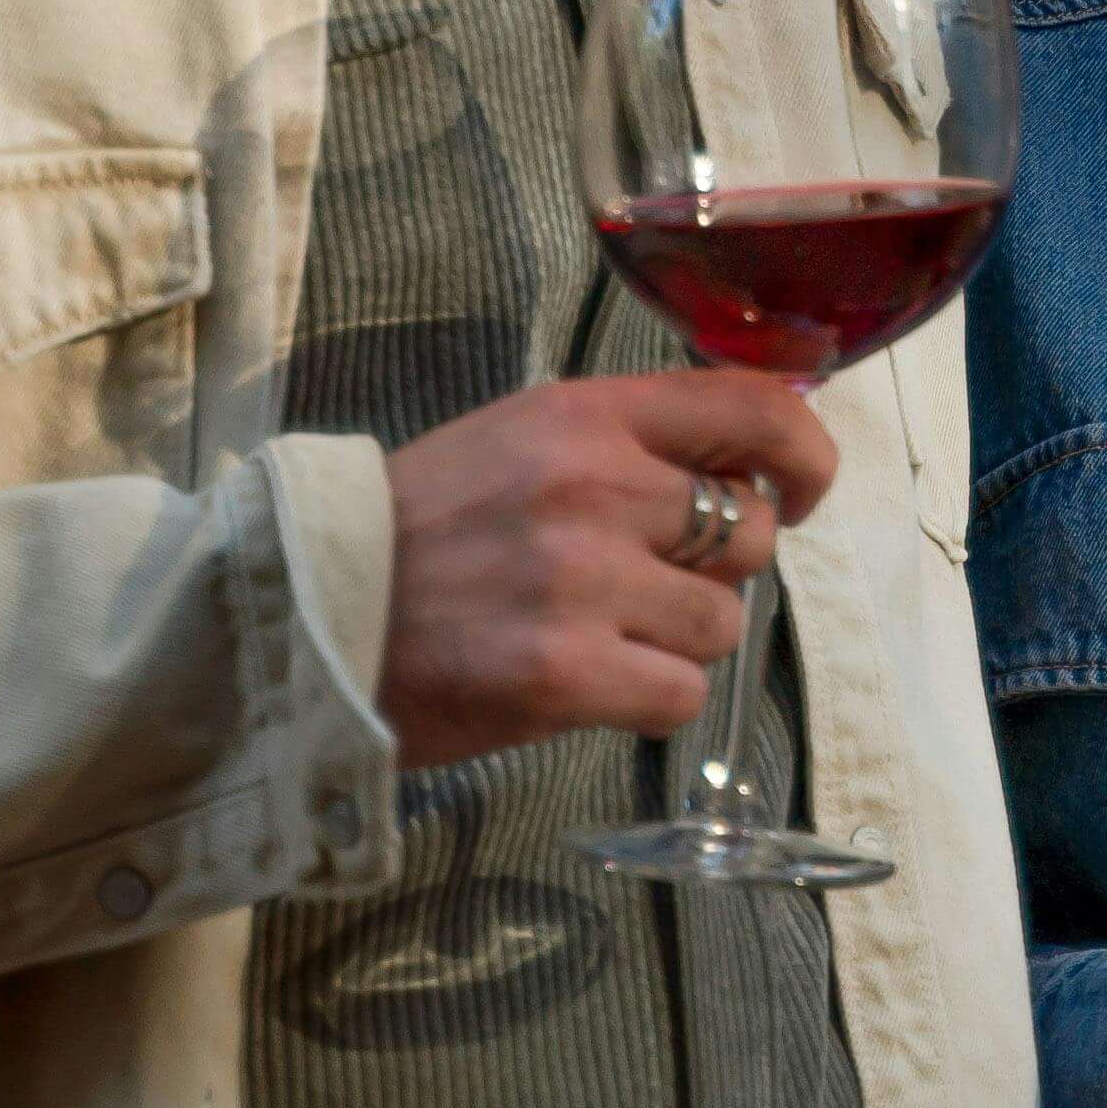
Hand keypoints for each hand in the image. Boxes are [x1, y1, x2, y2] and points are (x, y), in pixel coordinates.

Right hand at [374, 371, 835, 766]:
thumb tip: (744, 478)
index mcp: (581, 415)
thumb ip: (624, 448)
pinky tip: (583, 684)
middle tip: (639, 584)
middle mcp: (592, 485)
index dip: (803, 454)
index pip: (751, 407)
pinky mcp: (565, 673)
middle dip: (714, 568)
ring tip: (595, 635)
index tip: (800, 490)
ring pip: (722, 623)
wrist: (303, 618)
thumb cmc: (416, 534)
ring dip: (677, 641)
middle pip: (749, 530)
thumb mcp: (516, 444)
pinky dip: (647, 700)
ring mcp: (581, 580)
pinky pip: (680, 694)